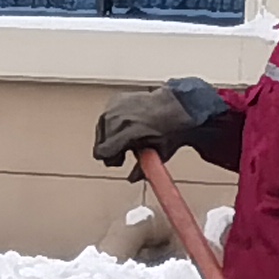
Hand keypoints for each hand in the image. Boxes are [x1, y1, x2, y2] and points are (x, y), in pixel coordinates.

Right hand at [91, 76, 220, 167]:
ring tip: (128, 135)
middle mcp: (117, 119)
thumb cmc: (171, 127)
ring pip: (101, 129)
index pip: (102, 152)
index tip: (120, 160)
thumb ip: (142, 169)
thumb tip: (132, 179)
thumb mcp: (159, 154)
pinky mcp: (115, 100)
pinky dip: (114, 122)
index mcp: (126, 133)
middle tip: (126, 150)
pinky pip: (106, 116)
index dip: (112, 160)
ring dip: (111, 135)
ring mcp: (114, 107)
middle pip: (100, 142)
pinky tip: (128, 123)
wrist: (178, 105)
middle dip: (111, 148)